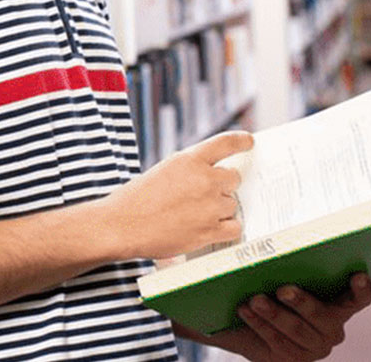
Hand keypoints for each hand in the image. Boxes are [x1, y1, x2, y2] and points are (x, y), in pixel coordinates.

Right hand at [95, 130, 251, 259]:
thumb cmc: (135, 199)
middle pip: (234, 178)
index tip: (249, 141)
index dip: (241, 141)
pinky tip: (207, 228)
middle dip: (223, 185)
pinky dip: (224, 228)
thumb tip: (212, 177)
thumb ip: (189, 170)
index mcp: (189, 160)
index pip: (225, 143)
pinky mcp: (211, 230)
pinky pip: (234, 227)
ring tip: (194, 215)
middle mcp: (204, 180)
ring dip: (219, 209)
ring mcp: (210, 206)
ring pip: (232, 204)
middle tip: (204, 194)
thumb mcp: (162, 171)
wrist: (122, 225)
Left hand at [216, 274, 370, 360]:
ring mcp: (314, 347)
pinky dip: (260, 324)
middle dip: (301, 301)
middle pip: (320, 315)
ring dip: (274, 314)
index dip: (361, 289)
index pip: (357, 299)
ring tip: (255, 300)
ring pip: (296, 329)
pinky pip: (277, 341)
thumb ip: (288, 271)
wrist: (250, 331)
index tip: (358, 275)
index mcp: (337, 306)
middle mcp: (331, 329)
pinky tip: (245, 311)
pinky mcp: (294, 359)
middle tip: (283, 290)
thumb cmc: (273, 299)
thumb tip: (270, 253)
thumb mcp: (282, 283)